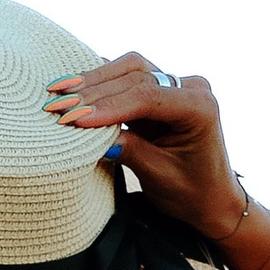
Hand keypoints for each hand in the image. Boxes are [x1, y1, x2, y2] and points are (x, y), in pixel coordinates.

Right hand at [47, 55, 243, 252]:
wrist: (213, 199)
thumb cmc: (193, 194)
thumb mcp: (160, 177)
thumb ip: (130, 151)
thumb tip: (89, 134)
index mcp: (199, 107)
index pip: (146, 96)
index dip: (107, 106)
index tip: (74, 118)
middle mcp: (190, 87)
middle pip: (136, 76)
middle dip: (93, 91)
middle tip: (56, 105)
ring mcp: (176, 84)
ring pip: (130, 70)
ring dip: (93, 81)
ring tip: (59, 92)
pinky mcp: (162, 90)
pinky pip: (129, 78)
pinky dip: (102, 84)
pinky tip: (74, 87)